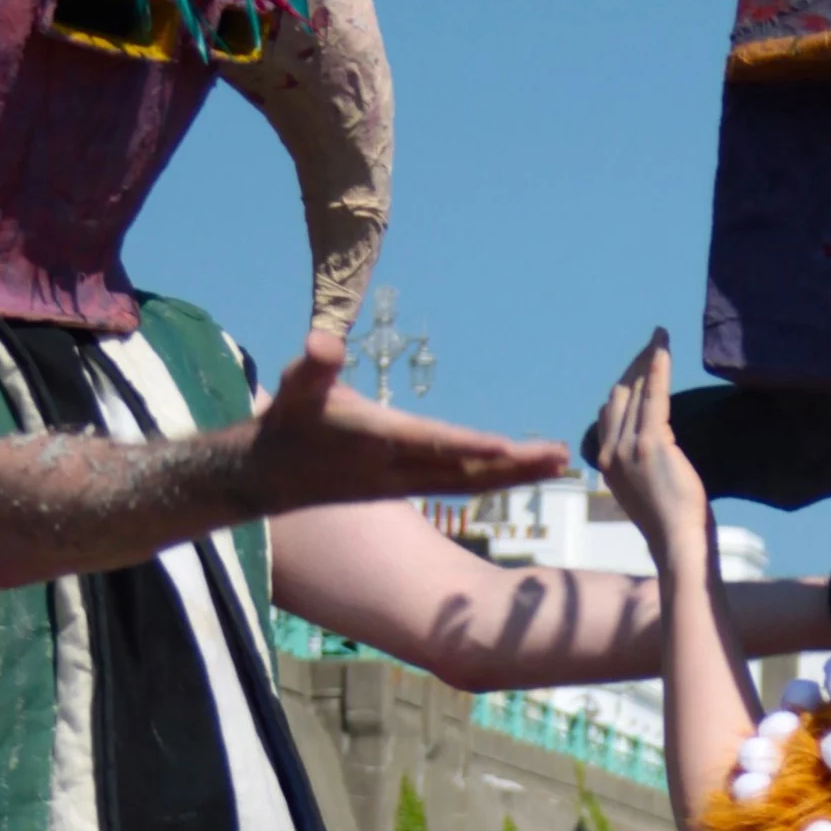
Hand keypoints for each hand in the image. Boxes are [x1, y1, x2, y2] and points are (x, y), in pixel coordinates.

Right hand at [251, 333, 565, 512]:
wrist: (268, 476)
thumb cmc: (290, 420)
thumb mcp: (295, 386)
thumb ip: (314, 363)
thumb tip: (320, 342)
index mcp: (375, 440)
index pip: (429, 443)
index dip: (468, 445)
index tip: (507, 447)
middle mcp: (396, 468)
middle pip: (465, 470)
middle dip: (514, 465)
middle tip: (561, 456)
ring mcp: (406, 483)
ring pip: (470, 482)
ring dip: (515, 474)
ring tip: (559, 463)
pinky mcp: (409, 487)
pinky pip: (462, 486)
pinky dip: (496, 479)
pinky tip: (524, 472)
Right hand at [593, 331, 711, 570]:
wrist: (677, 543)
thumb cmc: (673, 523)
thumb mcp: (647, 489)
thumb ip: (641, 464)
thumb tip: (652, 446)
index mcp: (606, 462)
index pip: (610, 411)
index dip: (625, 384)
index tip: (640, 366)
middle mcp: (610, 452)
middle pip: (619, 395)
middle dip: (635, 366)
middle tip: (653, 344)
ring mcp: (628, 447)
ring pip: (634, 390)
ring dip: (646, 360)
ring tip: (659, 339)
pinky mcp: (651, 443)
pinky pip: (653, 395)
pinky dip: (658, 367)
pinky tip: (664, 348)